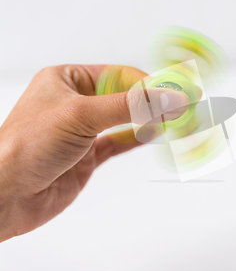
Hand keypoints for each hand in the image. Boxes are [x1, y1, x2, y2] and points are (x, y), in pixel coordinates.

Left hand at [0, 65, 188, 241]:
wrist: (5, 195)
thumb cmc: (24, 146)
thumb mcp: (81, 114)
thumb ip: (130, 106)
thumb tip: (170, 98)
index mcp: (67, 80)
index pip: (120, 75)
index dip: (151, 83)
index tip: (177, 91)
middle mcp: (76, 102)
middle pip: (126, 96)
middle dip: (154, 101)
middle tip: (183, 104)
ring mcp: (83, 130)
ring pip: (126, 119)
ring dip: (151, 120)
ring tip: (178, 119)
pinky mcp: (88, 155)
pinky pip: (121, 142)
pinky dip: (140, 138)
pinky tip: (157, 133)